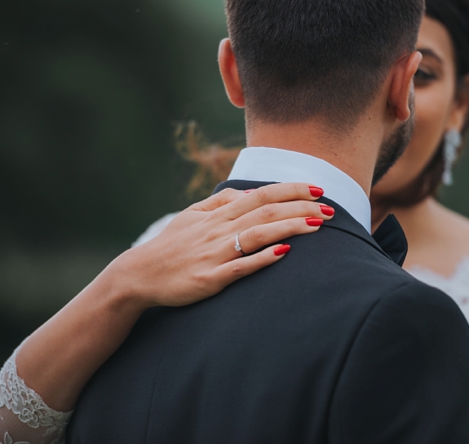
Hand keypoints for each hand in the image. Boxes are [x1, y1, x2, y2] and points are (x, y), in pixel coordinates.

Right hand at [109, 182, 333, 309]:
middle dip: (300, 207)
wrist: (139, 275)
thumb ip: (218, 203)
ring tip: (318, 225)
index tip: (316, 189)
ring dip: (290, 227)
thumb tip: (245, 193)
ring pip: (258, 234)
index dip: (290, 190)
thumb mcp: (190, 217)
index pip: (260, 195)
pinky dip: (263, 257)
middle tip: (330, 209)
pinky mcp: (211, 278)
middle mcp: (217, 230)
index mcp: (216, 214)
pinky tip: (284, 251)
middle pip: (265, 211)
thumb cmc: (168, 246)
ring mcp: (215, 254)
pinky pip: (241, 266)